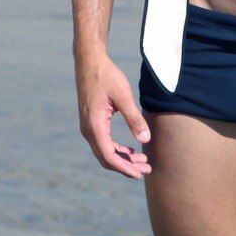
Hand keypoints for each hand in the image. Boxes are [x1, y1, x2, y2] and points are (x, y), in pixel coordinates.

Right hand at [76, 52, 151, 179]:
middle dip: (127, 165)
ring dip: (123, 158)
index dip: (125, 168)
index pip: (109, 156)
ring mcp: (88, 127)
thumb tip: (146, 139)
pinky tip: (130, 148)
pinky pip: (103, 143)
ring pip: (105, 152)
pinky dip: (117, 149)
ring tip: (142, 160)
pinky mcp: (91, 122)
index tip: (140, 174)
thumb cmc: (107, 76)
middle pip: (107, 158)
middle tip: (147, 168)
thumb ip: (134, 118)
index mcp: (95, 125)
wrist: (90, 62)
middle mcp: (88, 130)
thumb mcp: (123, 95)